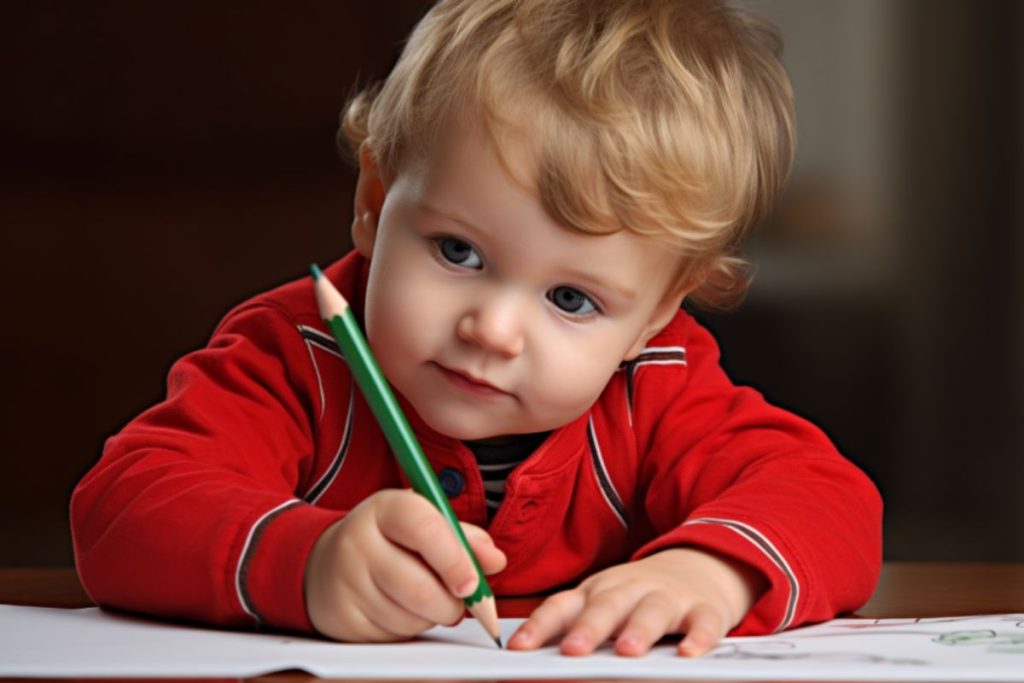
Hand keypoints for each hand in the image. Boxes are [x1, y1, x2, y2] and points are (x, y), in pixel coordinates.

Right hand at [304, 489, 505, 641]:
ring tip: (428, 599)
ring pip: (409, 616)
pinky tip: (403, 609)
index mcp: (385, 508)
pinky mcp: (342, 617)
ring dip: (432, 616)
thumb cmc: (389, 540)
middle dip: (452, 604)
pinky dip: (410, 628)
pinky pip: (392, 634)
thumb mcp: (424, 523)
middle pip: (418, 587)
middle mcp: (358, 541)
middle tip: (462, 602)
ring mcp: (345, 581)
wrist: (326, 564)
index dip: (456, 559)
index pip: (425, 529)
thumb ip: (464, 538)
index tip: (474, 583)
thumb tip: (495, 561)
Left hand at [507, 548, 764, 656]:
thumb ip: (574, 627)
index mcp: (597, 591)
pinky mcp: (704, 609)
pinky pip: (702, 623)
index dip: (540, 625)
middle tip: (572, 651)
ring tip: (627, 652)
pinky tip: (689, 653)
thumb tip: (531, 657)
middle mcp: (630, 589)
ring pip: (652, 611)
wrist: (702, 565)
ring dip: (639, 629)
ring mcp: (668, 597)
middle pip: (607, 605)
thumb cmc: (639, 596)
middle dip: (589, 628)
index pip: (563, 605)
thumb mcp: (605, 604)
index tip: (519, 649)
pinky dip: (698, 638)